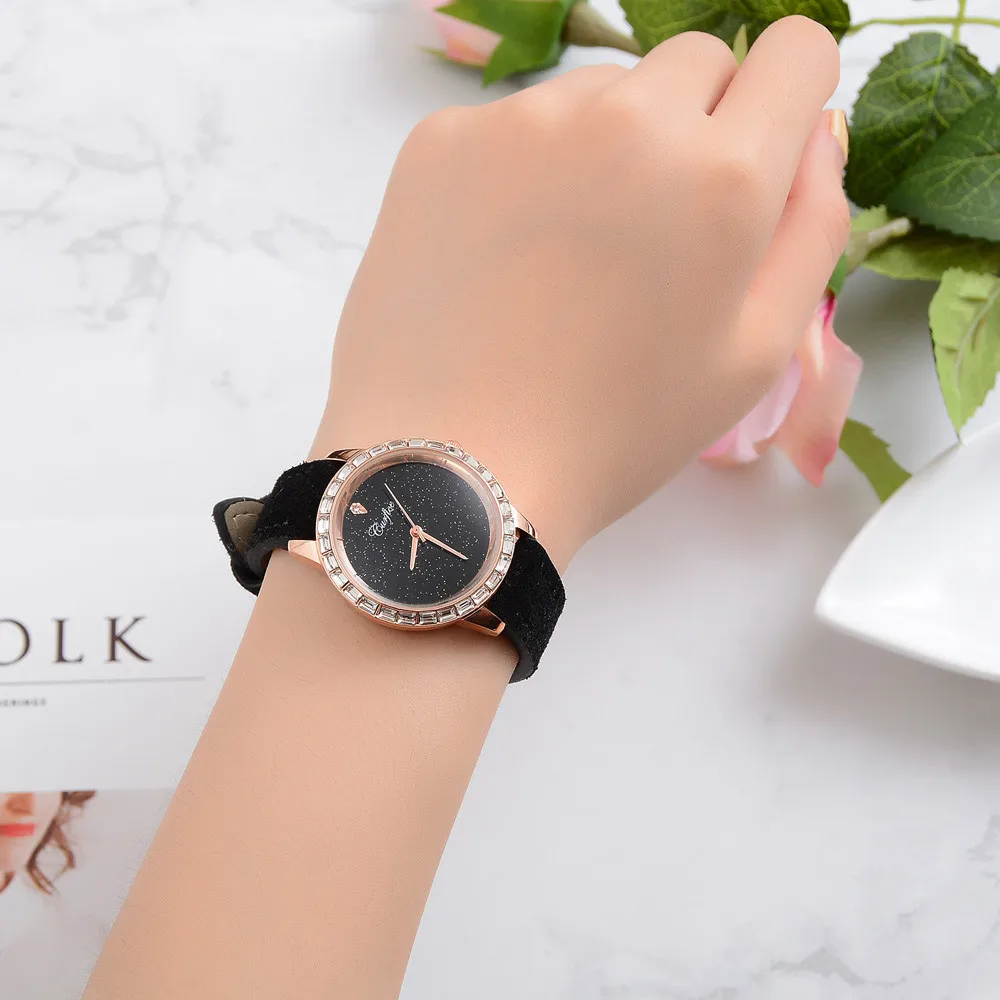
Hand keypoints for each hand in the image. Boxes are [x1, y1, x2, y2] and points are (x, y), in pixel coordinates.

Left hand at [313, 17, 848, 567]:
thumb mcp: (756, 354)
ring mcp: (521, 120)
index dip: (785, 104)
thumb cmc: (616, 430)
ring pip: (599, 94)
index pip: (795, 52)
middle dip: (697, 128)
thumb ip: (812, 227)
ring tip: (567, 260)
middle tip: (654, 233)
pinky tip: (501, 258)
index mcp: (722, 172)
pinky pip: (511, 125)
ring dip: (605, 148)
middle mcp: (625, 117)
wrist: (454, 466)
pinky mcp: (440, 140)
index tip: (755, 158)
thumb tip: (812, 135)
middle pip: (695, 63)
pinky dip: (521, 171)